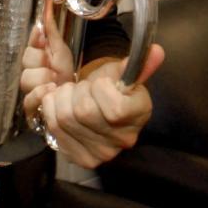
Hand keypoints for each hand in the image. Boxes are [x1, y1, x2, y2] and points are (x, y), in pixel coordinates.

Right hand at [20, 4, 76, 120]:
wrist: (76, 99)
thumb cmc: (67, 74)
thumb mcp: (62, 50)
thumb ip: (52, 32)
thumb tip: (47, 8)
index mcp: (37, 57)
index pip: (30, 44)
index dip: (36, 39)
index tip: (43, 36)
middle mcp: (30, 72)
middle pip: (26, 60)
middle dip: (42, 61)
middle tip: (54, 66)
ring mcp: (29, 90)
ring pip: (26, 78)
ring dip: (43, 78)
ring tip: (56, 81)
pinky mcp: (31, 107)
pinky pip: (28, 100)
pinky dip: (39, 94)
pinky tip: (51, 90)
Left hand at [35, 45, 165, 167]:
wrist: (99, 108)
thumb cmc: (111, 88)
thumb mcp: (123, 73)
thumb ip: (139, 62)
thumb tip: (156, 50)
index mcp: (139, 116)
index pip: (114, 108)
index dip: (101, 88)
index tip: (103, 83)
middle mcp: (122, 140)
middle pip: (84, 112)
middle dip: (78, 90)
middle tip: (84, 87)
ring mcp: (100, 153)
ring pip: (65, 118)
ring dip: (63, 97)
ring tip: (72, 94)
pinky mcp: (79, 157)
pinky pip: (54, 127)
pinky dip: (52, 108)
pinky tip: (62, 104)